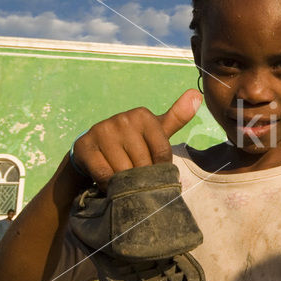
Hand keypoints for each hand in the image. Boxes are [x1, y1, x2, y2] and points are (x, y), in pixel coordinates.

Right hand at [72, 89, 201, 189]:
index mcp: (142, 115)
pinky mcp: (84, 146)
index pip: (162, 154)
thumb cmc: (134, 143)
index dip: (159, 169)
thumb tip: (196, 95)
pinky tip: (109, 183)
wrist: (96, 153)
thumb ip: (178, 116)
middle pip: (143, 163)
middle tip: (136, 179)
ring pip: (124, 171)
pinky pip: (104, 174)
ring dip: (124, 184)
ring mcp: (101, 130)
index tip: (153, 172)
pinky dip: (108, 185)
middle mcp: (122, 119)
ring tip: (122, 181)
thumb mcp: (157, 131)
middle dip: (141, 178)